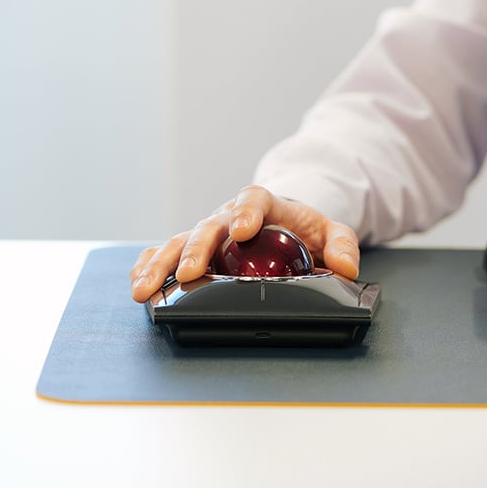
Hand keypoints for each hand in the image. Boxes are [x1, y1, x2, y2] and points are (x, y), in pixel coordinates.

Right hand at [129, 185, 360, 301]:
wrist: (286, 222)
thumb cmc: (305, 227)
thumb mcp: (332, 230)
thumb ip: (342, 244)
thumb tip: (347, 268)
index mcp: (265, 205)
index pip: (254, 199)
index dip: (246, 212)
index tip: (242, 230)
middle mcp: (230, 216)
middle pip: (209, 225)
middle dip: (198, 248)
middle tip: (190, 272)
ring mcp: (211, 233)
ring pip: (181, 241)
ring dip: (162, 263)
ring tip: (145, 288)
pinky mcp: (197, 248)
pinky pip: (169, 252)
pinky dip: (151, 264)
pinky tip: (139, 283)